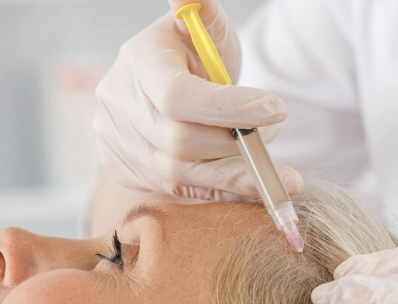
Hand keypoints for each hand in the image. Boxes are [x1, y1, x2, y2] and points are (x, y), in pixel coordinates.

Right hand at [94, 0, 303, 200]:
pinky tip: (254, 188)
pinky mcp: (129, 170)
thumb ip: (205, 14)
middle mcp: (120, 104)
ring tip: (274, 168)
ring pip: (180, 175)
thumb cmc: (193, 53)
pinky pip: (180, 192)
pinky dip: (220, 191)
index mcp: (139, 62)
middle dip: (236, 142)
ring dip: (235, 174)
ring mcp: (119, 142)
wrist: (163, 84)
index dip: (230, 108)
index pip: (178, 96)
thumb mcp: (205, 29)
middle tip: (276, 130)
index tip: (277, 108)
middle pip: (180, 141)